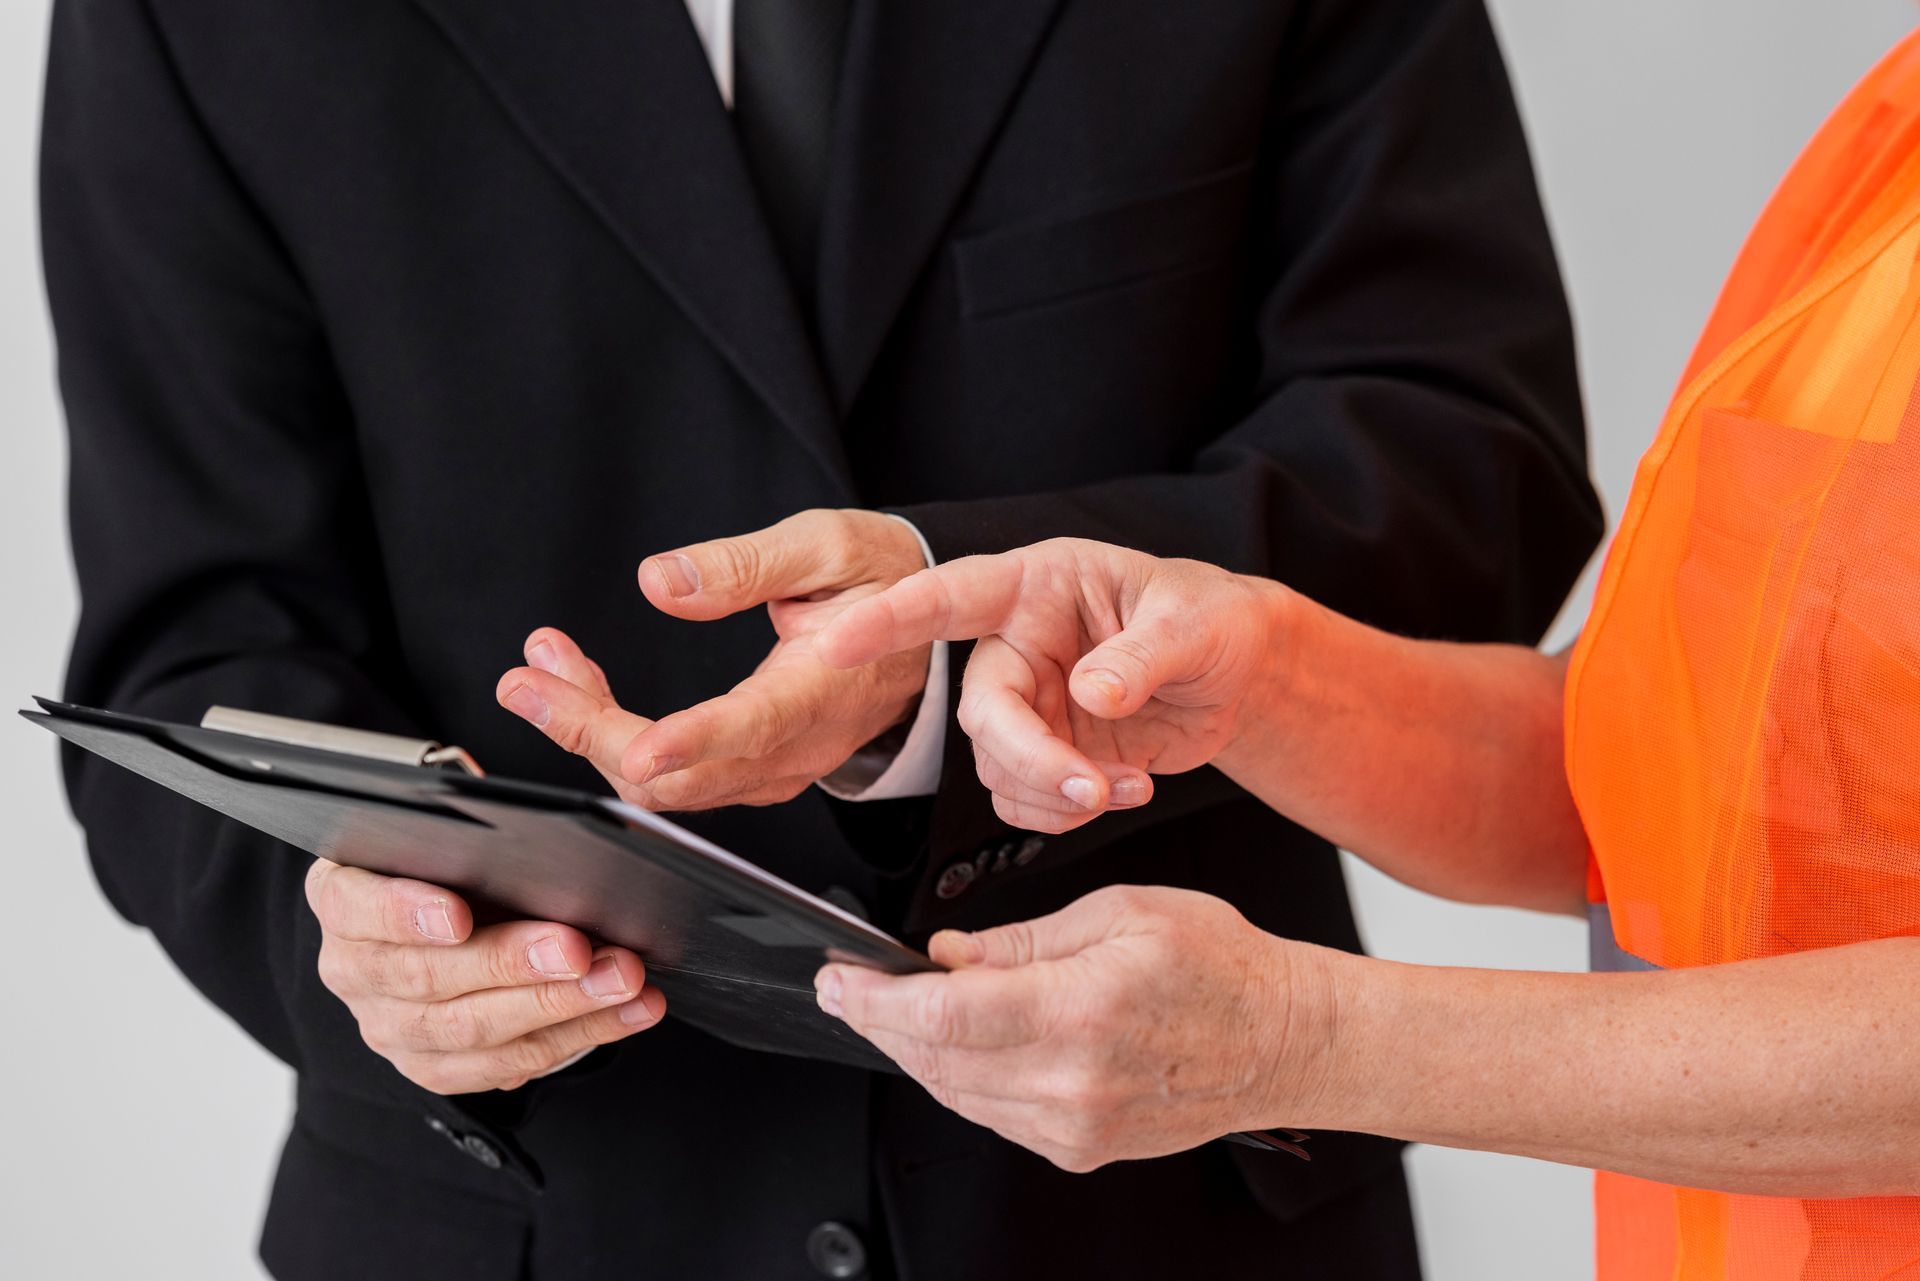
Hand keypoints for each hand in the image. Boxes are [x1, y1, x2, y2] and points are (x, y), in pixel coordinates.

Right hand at [306, 859, 665, 1092]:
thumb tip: (541, 837)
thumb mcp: (448, 834)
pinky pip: (505, 1064)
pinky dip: (575, 1036)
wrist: (438, 914)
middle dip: (513, 963)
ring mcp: (390, 1026)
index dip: (406, 913)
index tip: (460, 915)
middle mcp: (353, 968)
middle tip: (578, 948)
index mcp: (343, 897)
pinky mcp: (433, 1066)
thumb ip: (473, 834)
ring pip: (473, 1029)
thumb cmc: (449, 862)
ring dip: (559, 1005)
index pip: (357, 907)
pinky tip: (626, 1013)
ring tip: (621, 979)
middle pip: (429, 977)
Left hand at [496, 509, 932, 809]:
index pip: (752, 728)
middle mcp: (799, 746)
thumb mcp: (828, 545)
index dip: (690, 741)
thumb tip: (659, 584)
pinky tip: (581, 690)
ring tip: (543, 667)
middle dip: (592, 733)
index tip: (635, 745)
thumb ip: (745, 564)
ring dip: (593, 731)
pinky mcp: (755, 770)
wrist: (922, 627)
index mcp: (824, 688)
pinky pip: (676, 775)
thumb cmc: (882, 579)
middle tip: (527, 680)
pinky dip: (617, 737)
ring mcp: (776, 768)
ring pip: (668, 785)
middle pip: (684, 777)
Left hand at [814, 886, 1335, 1171]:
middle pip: (936, 1059)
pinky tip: (959, 1043)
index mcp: (1080, 1010)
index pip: (943, 1015)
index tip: (838, 982)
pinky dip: (960, 1078)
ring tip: (901, 1009)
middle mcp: (1073, 1080)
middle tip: (852, 990)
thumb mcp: (1118, 912)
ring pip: (956, 1093)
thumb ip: (1022, 938)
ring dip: (915, 1051)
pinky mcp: (1081, 1148)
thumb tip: (948, 955)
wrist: (1285, 1041)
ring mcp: (1076, 1125)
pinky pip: (992, 1116)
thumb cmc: (1219, 966)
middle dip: (880, 1023)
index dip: (875, 1001)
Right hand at [816, 538, 1286, 831]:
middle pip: (981, 711)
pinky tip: (1120, 793)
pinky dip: (1063, 814)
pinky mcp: (1045, 753)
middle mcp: (1019, 644)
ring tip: (1129, 786)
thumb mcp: (1192, 623)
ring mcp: (1029, 704)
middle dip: (1029, 758)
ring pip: (996, 766)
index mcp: (1039, 586)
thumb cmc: (1212, 620)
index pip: (952, 596)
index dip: (890, 618)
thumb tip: (1093, 692)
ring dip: (1056, 792)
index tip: (835, 640)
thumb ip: (1142, 655)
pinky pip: (1021, 799)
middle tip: (1091, 786)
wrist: (1237, 674)